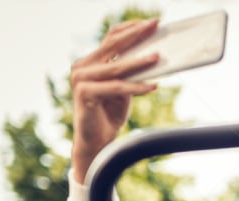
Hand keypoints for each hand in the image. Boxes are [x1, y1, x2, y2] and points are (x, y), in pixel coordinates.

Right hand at [69, 18, 160, 181]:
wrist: (97, 141)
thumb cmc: (110, 113)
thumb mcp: (124, 87)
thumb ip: (130, 71)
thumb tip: (154, 55)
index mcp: (91, 61)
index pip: (112, 36)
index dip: (132, 28)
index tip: (151, 22)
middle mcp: (82, 66)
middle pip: (113, 44)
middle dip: (137, 34)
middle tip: (156, 26)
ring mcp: (80, 79)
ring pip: (116, 67)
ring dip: (140, 62)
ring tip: (158, 57)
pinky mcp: (84, 93)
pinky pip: (116, 87)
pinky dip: (136, 87)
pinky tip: (153, 86)